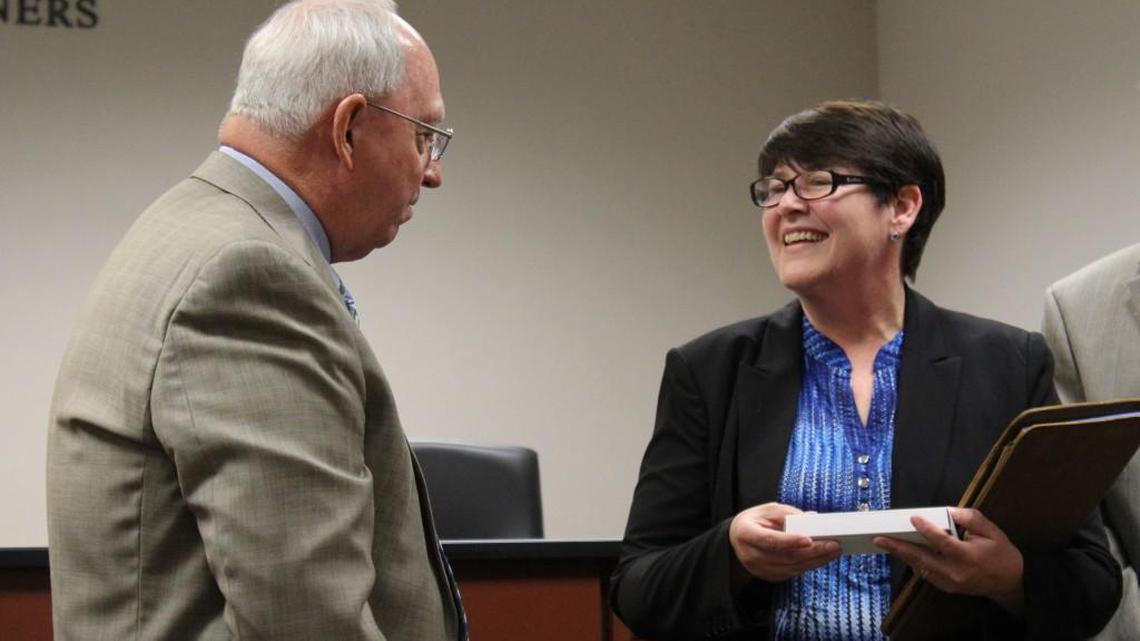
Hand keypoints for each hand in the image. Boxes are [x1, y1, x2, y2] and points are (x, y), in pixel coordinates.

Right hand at [729, 502, 840, 582]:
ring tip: (833, 551)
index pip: (770, 540)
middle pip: (786, 557)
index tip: (810, 539)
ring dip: (816, 561)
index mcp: (746, 534)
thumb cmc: (754, 521)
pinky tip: (822, 558)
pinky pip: (792, 573)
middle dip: (813, 551)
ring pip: (792, 568)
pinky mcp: (768, 576)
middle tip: (834, 545)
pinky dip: (809, 566)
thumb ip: (787, 513)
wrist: (737, 539)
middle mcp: (751, 555)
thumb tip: (812, 519)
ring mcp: (759, 569)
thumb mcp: (766, 510)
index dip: (790, 541)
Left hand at [874, 507, 1024, 612]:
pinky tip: (905, 552)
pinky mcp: (947, 588)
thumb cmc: (1002, 554)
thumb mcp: (993, 532)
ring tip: (885, 543)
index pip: (942, 541)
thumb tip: (950, 510)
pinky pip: (925, 574)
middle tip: (879, 539)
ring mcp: (950, 583)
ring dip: (903, 555)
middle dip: (899, 548)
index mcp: (968, 556)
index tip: (912, 518)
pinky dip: (914, 562)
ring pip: (920, 568)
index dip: (926, 529)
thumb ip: (971, 519)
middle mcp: (956, 572)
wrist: (1010, 583)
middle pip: (922, 558)